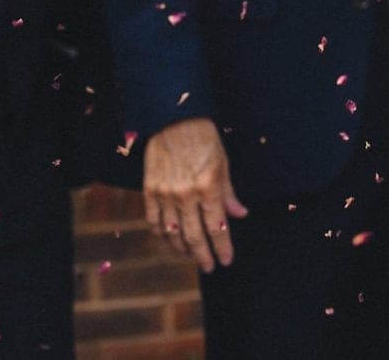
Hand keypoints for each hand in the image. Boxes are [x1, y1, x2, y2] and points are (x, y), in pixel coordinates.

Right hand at [142, 117, 246, 272]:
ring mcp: (164, 194)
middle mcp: (185, 194)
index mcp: (208, 186)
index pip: (217, 226)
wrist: (174, 120)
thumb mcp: (223, 163)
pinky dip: (162, 234)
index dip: (222, 247)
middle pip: (193, 235)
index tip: (226, 260)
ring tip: (191, 256)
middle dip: (203, 255)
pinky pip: (154, 221)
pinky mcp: (149, 190)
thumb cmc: (204, 139)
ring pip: (172, 233)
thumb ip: (229, 193)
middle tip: (209, 267)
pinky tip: (170, 240)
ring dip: (181, 249)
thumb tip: (239, 215)